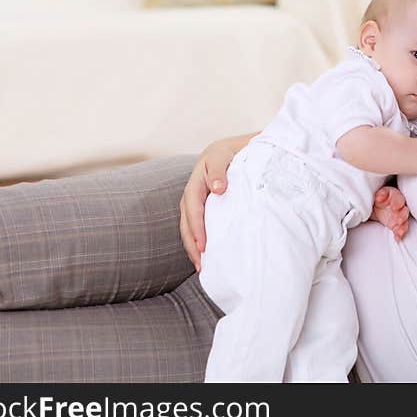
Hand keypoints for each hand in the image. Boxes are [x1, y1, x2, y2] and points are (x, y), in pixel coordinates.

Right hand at [179, 137, 243, 271]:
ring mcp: (195, 202)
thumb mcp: (223, 156)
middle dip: (192, 243)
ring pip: (188, 227)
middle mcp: (191, 194)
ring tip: (202, 267)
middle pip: (187, 222)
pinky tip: (206, 258)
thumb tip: (217, 188)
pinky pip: (196, 227)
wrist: (229, 150)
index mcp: (196, 182)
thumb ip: (219, 170)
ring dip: (193, 247)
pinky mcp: (202, 209)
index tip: (203, 245)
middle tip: (202, 264)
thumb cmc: (227, 153)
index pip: (193, 208)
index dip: (197, 227)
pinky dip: (199, 242)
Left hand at [370, 186, 409, 240]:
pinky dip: (399, 233)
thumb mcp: (377, 196)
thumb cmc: (377, 199)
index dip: (396, 203)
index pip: (398, 198)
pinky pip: (401, 229)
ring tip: (399, 232)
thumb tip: (379, 198)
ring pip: (405, 221)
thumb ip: (379, 195)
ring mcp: (399, 215)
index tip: (393, 208)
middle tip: (398, 220)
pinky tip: (397, 238)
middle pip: (404, 210)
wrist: (375, 207)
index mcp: (394, 196)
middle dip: (402, 215)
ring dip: (402, 226)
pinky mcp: (397, 224)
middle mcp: (399, 206)